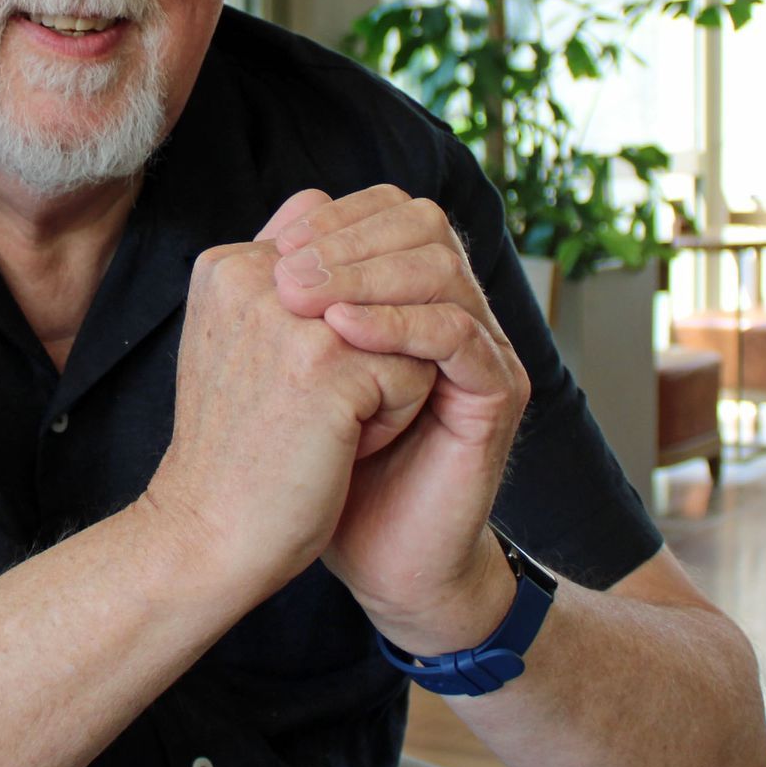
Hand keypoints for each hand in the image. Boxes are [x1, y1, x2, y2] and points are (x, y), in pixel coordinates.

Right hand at [145, 231, 436, 600]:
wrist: (207, 538)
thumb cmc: (235, 450)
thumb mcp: (237, 342)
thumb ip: (281, 277)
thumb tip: (336, 212)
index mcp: (225, 265)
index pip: (338, 246)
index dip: (346, 310)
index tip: (296, 376)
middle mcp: (252, 276)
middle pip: (380, 284)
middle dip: (372, 345)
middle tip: (309, 408)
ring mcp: (290, 317)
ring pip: (404, 326)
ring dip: (385, 380)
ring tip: (326, 424)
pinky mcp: (330, 366)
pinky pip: (416, 372)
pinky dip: (393, 420)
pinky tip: (338, 449)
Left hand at [259, 186, 528, 653]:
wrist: (370, 554)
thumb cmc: (320, 466)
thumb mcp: (289, 370)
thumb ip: (295, 304)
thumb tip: (268, 235)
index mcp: (409, 294)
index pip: (389, 212)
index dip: (336, 219)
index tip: (274, 248)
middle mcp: (453, 309)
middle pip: (422, 225)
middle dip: (349, 239)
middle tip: (287, 271)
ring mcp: (481, 347)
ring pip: (441, 268)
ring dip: (366, 274)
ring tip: (303, 298)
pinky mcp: (497, 392)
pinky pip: (457, 333)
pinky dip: (397, 325)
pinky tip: (342, 332)